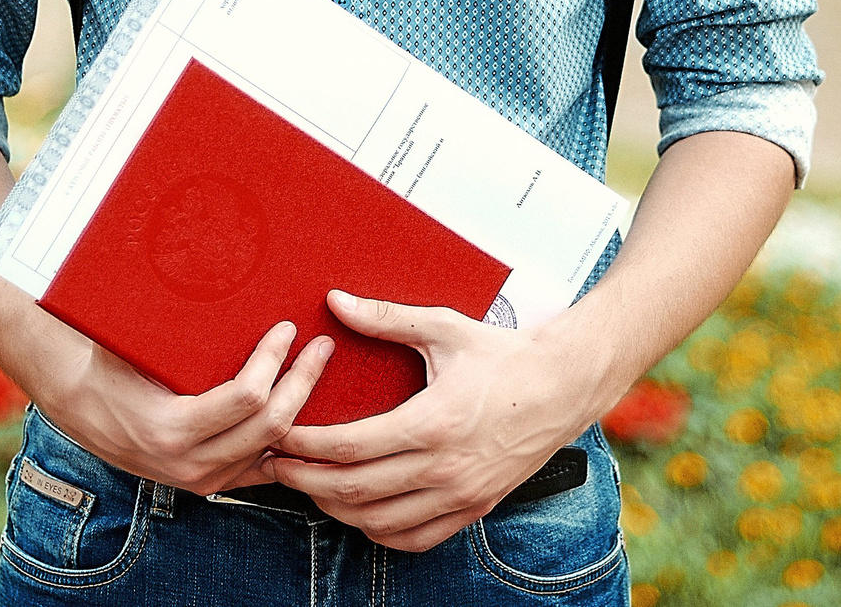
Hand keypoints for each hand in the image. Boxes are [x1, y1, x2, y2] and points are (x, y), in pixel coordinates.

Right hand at [38, 321, 335, 496]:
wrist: (74, 401)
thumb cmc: (106, 361)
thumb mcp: (138, 346)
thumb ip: (179, 332)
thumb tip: (222, 278)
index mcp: (171, 429)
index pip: (247, 398)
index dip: (274, 360)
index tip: (287, 327)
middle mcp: (189, 464)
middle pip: (271, 427)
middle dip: (302, 382)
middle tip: (321, 346)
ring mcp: (200, 479)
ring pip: (272, 450)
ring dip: (300, 409)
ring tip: (316, 369)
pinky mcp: (207, 482)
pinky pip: (260, 466)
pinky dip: (283, 440)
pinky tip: (303, 410)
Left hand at [266, 290, 597, 551]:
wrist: (564, 387)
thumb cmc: (503, 354)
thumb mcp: (444, 328)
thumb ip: (385, 317)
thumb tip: (335, 301)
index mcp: (434, 422)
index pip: (349, 447)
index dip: (305, 445)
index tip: (279, 433)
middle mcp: (446, 468)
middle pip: (354, 490)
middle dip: (305, 480)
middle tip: (276, 463)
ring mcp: (461, 495)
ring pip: (377, 522)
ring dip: (334, 508)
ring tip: (308, 485)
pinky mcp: (473, 510)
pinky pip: (413, 539)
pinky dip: (376, 531)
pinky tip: (357, 511)